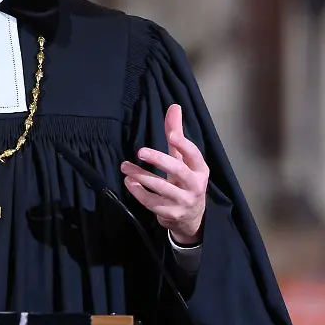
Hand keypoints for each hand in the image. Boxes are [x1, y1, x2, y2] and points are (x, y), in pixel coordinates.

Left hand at [121, 104, 208, 243]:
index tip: (171, 134)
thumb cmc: (185, 181)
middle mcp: (195, 185)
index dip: (183, 144)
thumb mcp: (183, 159)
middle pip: (178, 170)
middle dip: (159, 160)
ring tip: (125, 167)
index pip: (194, 154)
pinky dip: (138, 192)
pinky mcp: (171, 213)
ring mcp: (183, 201)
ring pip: (161, 187)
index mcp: (200, 169)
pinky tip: (129, 182)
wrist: (191, 218)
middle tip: (140, 151)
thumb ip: (177, 134)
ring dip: (141, 176)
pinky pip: (152, 202)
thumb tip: (174, 107)